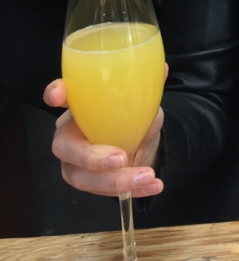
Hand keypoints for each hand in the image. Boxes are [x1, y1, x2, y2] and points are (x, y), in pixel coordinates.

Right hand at [44, 72, 165, 197]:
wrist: (142, 144)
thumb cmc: (132, 117)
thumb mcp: (143, 102)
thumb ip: (147, 89)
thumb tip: (161, 68)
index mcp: (79, 108)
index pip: (59, 95)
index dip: (54, 93)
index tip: (59, 95)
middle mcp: (70, 135)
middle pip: (66, 148)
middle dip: (91, 157)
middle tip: (121, 158)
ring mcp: (75, 162)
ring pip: (83, 177)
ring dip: (116, 180)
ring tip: (147, 176)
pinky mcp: (88, 183)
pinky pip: (103, 192)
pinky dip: (132, 189)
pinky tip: (153, 186)